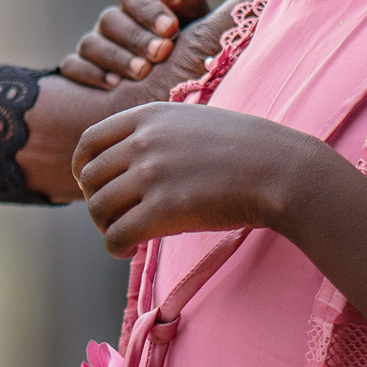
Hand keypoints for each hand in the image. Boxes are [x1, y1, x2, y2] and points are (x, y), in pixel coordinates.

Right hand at [54, 0, 222, 95]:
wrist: (182, 89)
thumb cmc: (192, 51)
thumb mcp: (200, 24)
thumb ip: (186, 0)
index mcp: (137, 6)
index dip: (148, 9)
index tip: (171, 28)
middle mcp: (112, 24)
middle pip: (110, 20)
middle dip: (137, 37)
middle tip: (161, 52)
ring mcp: (94, 47)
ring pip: (90, 43)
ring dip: (117, 57)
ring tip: (142, 73)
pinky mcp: (80, 71)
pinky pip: (73, 66)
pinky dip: (91, 74)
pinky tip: (114, 86)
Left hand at [71, 101, 310, 253]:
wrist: (283, 170)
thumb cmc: (248, 149)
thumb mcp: (195, 121)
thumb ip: (160, 133)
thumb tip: (134, 157)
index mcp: (148, 116)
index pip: (89, 142)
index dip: (83, 168)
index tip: (93, 185)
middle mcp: (143, 141)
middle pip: (90, 179)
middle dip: (95, 202)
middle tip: (113, 218)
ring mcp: (152, 174)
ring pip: (98, 208)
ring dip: (105, 227)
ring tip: (123, 236)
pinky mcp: (164, 210)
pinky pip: (117, 234)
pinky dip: (115, 246)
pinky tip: (129, 250)